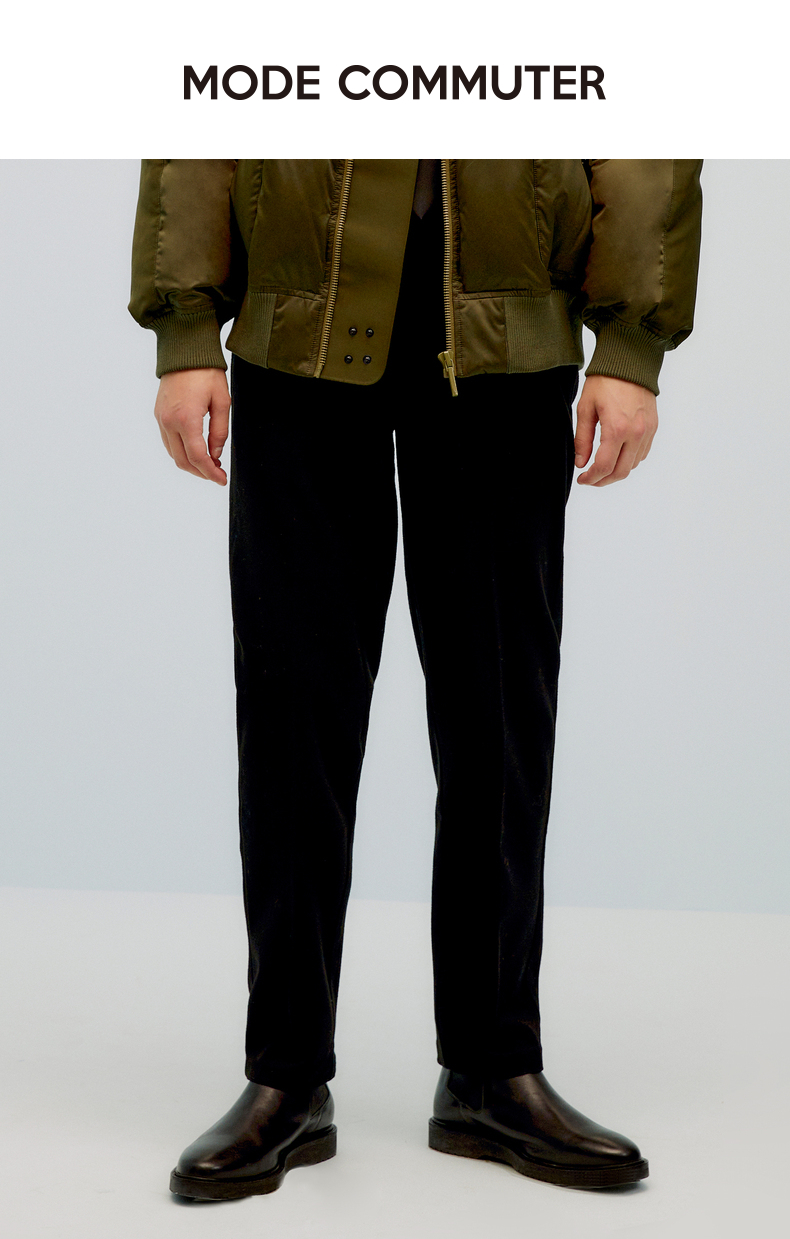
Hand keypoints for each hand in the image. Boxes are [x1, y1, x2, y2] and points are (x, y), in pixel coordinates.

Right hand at [154, 368, 230, 484]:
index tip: (222, 480)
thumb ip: (219, 432)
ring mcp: (161, 419)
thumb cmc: (206, 372)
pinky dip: (181, 452)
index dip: (211, 473)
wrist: (184, 350)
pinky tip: (195, 451)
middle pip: (183, 461)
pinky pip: (168, 442)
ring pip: (173, 454)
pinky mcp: (158, 415)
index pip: (198, 458)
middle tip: (217, 474)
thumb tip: (215, 454)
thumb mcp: (222, 402)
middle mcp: (169, 422)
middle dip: (201, 472)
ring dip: (190, 464)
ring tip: (208, 464)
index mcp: (186, 419)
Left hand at [574, 375, 657, 485]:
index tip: (582, 479)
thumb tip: (581, 463)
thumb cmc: (605, 380)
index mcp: (617, 428)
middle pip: (620, 472)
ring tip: (601, 467)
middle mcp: (636, 433)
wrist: (630, 361)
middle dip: (603, 480)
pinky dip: (629, 460)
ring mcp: (647, 431)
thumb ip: (583, 439)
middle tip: (590, 479)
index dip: (591, 478)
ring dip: (616, 471)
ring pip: (633, 465)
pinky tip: (616, 455)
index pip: (604, 466)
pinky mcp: (653, 427)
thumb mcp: (586, 408)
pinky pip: (642, 453)